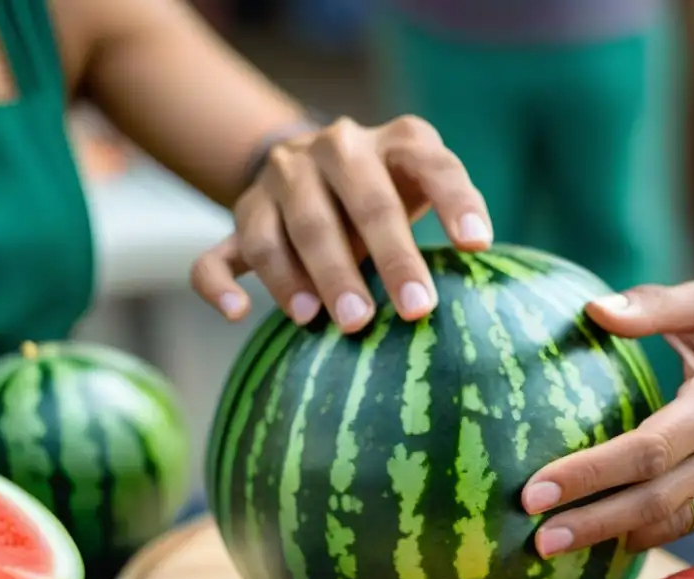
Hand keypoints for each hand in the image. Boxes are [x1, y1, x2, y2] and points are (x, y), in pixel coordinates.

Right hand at [190, 115, 492, 332]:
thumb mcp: (423, 186)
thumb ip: (446, 207)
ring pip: (284, 228)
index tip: (478, 246)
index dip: (456, 203)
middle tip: (413, 310)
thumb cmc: (390, 191)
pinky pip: (215, 253)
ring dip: (302, 276)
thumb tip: (477, 257)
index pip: (432, 166)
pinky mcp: (243, 217)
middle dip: (387, 257)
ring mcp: (282, 182)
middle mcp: (335, 150)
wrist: (315, 164)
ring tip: (322, 321)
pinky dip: (219, 284)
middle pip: (361, 200)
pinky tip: (237, 312)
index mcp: (395, 142)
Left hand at [521, 281, 693, 557]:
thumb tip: (595, 310)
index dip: (592, 472)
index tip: (537, 489)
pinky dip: (635, 538)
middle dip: (592, 522)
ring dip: (608, 539)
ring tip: (549, 547)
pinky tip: (592, 542)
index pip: (650, 449)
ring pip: (668, 525)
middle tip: (536, 538)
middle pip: (655, 500)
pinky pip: (682, 529)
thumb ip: (654, 305)